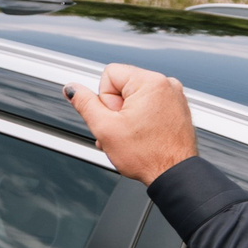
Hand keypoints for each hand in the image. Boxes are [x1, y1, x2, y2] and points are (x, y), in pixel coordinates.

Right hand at [65, 63, 198, 184]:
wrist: (174, 173)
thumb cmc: (148, 155)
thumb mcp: (105, 128)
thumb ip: (84, 103)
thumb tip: (72, 88)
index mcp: (149, 82)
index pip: (109, 74)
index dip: (105, 99)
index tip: (115, 117)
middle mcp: (165, 83)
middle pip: (122, 86)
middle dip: (115, 109)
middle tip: (123, 129)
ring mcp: (173, 95)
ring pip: (134, 97)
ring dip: (126, 116)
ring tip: (132, 135)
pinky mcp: (176, 107)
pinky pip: (149, 105)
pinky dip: (141, 119)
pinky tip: (142, 135)